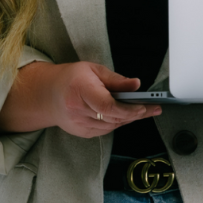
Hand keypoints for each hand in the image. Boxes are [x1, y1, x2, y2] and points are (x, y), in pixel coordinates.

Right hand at [0, 61, 159, 138]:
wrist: (49, 95)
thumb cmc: (71, 78)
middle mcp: (78, 110)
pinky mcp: (83, 133)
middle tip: (153, 108)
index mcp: (80, 89)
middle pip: (113, 117)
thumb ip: (115, 79)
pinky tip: (124, 114)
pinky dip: (117, 122)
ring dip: (128, 118)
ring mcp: (79, 124)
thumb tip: (136, 85)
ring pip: (112, 125)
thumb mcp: (93, 70)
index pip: (107, 106)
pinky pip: (107, 130)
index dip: (128, 109)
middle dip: (136, 113)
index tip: (144, 106)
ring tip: (143, 109)